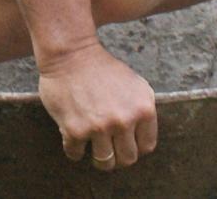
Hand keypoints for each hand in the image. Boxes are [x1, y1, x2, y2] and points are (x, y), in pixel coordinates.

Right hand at [38, 43, 157, 170]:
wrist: (70, 53)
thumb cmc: (100, 67)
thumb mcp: (135, 84)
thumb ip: (142, 110)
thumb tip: (142, 135)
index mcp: (143, 109)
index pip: (146, 146)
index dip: (135, 146)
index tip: (125, 143)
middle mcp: (124, 120)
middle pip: (127, 158)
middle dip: (118, 156)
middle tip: (109, 149)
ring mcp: (99, 127)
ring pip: (105, 162)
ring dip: (98, 158)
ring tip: (92, 148)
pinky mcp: (75, 130)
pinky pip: (76, 154)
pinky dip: (73, 150)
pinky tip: (72, 140)